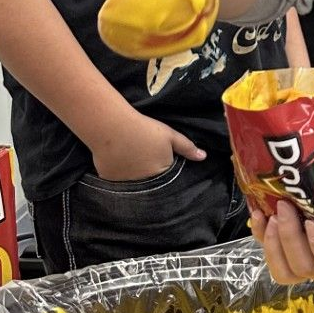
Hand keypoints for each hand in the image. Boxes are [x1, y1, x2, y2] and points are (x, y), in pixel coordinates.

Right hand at [89, 111, 206, 181]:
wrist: (112, 127)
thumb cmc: (144, 129)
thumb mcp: (170, 135)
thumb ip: (187, 148)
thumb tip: (203, 157)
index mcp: (162, 173)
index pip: (168, 176)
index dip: (166, 166)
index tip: (160, 155)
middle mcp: (145, 184)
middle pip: (151, 181)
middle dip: (151, 173)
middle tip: (144, 155)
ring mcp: (126, 185)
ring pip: (134, 183)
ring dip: (135, 176)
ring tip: (131, 157)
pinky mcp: (110, 181)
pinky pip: (118, 182)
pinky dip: (120, 174)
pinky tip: (118, 161)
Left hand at [248, 157, 313, 283]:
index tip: (313, 223)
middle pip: (306, 269)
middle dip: (291, 241)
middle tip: (286, 207)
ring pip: (286, 270)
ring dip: (273, 245)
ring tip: (271, 214)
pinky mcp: (300, 247)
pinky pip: (276, 254)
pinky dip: (262, 237)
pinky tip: (258, 214)